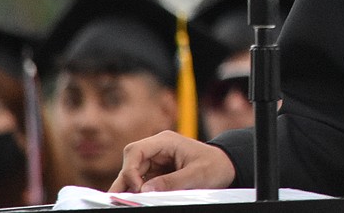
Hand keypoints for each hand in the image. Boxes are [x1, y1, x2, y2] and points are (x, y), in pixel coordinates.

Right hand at [109, 130, 235, 192]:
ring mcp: (156, 160)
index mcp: (166, 141)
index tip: (138, 189)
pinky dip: (137, 190)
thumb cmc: (214, 166)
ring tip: (122, 202)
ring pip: (132, 173)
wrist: (225, 166)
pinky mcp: (158, 171)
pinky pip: (141, 181)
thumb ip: (171, 182)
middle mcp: (157, 148)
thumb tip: (145, 190)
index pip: (135, 151)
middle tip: (118, 200)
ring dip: (128, 187)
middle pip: (130, 163)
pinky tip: (134, 200)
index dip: (130, 170)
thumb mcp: (196, 175)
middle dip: (124, 181)